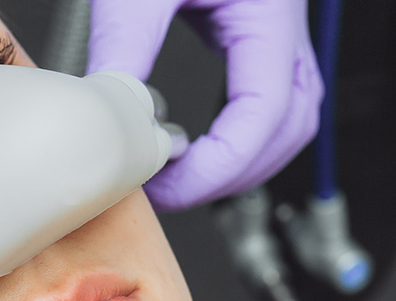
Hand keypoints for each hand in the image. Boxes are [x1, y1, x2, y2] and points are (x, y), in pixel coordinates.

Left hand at [88, 0, 320, 211]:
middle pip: (289, 127)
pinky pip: (270, 96)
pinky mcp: (261, 29)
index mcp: (270, 12)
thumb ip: (126, 42)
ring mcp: (280, 30)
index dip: (221, 164)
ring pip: (290, 118)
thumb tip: (105, 109)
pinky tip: (194, 138)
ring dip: (243, 157)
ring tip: (182, 173)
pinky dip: (240, 130)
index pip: (264, 114)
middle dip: (234, 171)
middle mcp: (286, 25)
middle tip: (169, 189)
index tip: (169, 183)